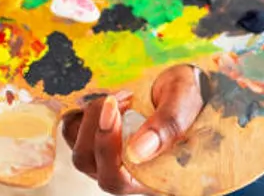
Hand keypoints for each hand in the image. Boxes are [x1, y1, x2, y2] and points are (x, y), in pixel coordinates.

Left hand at [61, 65, 204, 194]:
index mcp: (153, 176)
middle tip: (119, 98)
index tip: (115, 108)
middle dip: (96, 126)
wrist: (184, 84)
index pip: (116, 180)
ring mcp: (109, 160)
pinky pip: (73, 132)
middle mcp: (128, 174)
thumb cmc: (190, 94)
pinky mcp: (95, 141)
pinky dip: (82, 113)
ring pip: (78, 149)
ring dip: (90, 118)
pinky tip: (110, 101)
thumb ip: (167, 126)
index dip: (107, 148)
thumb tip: (138, 151)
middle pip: (89, 164)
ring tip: (119, 98)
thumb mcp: (185, 101)